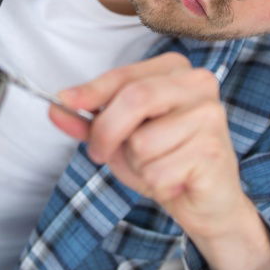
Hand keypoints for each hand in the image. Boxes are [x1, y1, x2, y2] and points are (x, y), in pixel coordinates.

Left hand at [49, 52, 243, 238]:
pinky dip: (156, 182)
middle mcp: (198, 83)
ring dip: (137, 164)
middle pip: (134, 99)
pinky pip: (158, 169)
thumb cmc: (164, 159)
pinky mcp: (213, 148)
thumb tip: (56, 108)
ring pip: (142, 141)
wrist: (205, 201)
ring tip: (159, 165)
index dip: (91, 92)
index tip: (65, 101)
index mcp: (175, 69)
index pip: (124, 76)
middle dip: (106, 132)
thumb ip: (89, 122)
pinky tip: (176, 179)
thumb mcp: (119, 137)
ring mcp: (210, 114)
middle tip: (100, 153)